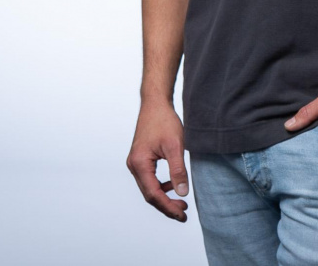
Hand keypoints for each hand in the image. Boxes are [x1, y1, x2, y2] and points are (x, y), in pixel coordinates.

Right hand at [127, 100, 189, 222]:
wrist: (155, 104)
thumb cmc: (164, 121)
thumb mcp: (175, 146)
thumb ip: (178, 170)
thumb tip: (182, 193)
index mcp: (140, 163)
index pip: (153, 194)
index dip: (168, 207)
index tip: (183, 214)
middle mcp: (134, 165)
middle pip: (149, 194)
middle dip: (166, 205)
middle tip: (183, 213)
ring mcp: (135, 162)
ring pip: (148, 188)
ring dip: (164, 197)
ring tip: (181, 202)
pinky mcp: (140, 159)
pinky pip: (149, 179)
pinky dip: (160, 187)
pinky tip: (172, 185)